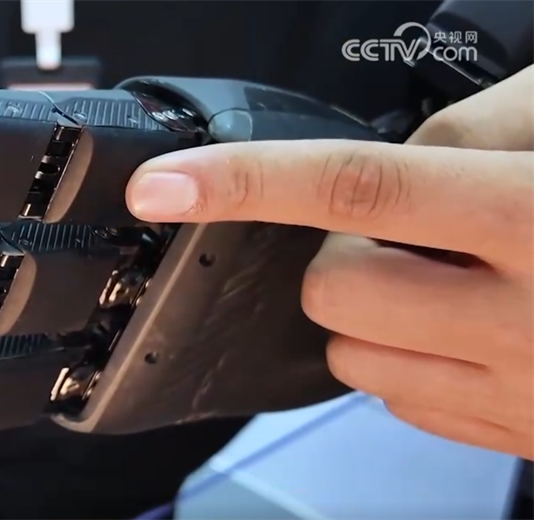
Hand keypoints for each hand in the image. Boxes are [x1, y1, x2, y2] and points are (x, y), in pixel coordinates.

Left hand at [124, 66, 533, 458]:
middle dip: (341, 253)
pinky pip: (396, 399)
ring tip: (446, 276)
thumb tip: (381, 168)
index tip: (165, 185)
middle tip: (410, 230)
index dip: (244, 183)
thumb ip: (468, 132)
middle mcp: (527, 313)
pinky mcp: (518, 433)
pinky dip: (403, 355)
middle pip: (331, 287)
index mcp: (533, 215)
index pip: (353, 187)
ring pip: (352, 352)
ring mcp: (522, 388)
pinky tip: (465, 324)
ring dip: (371, 307)